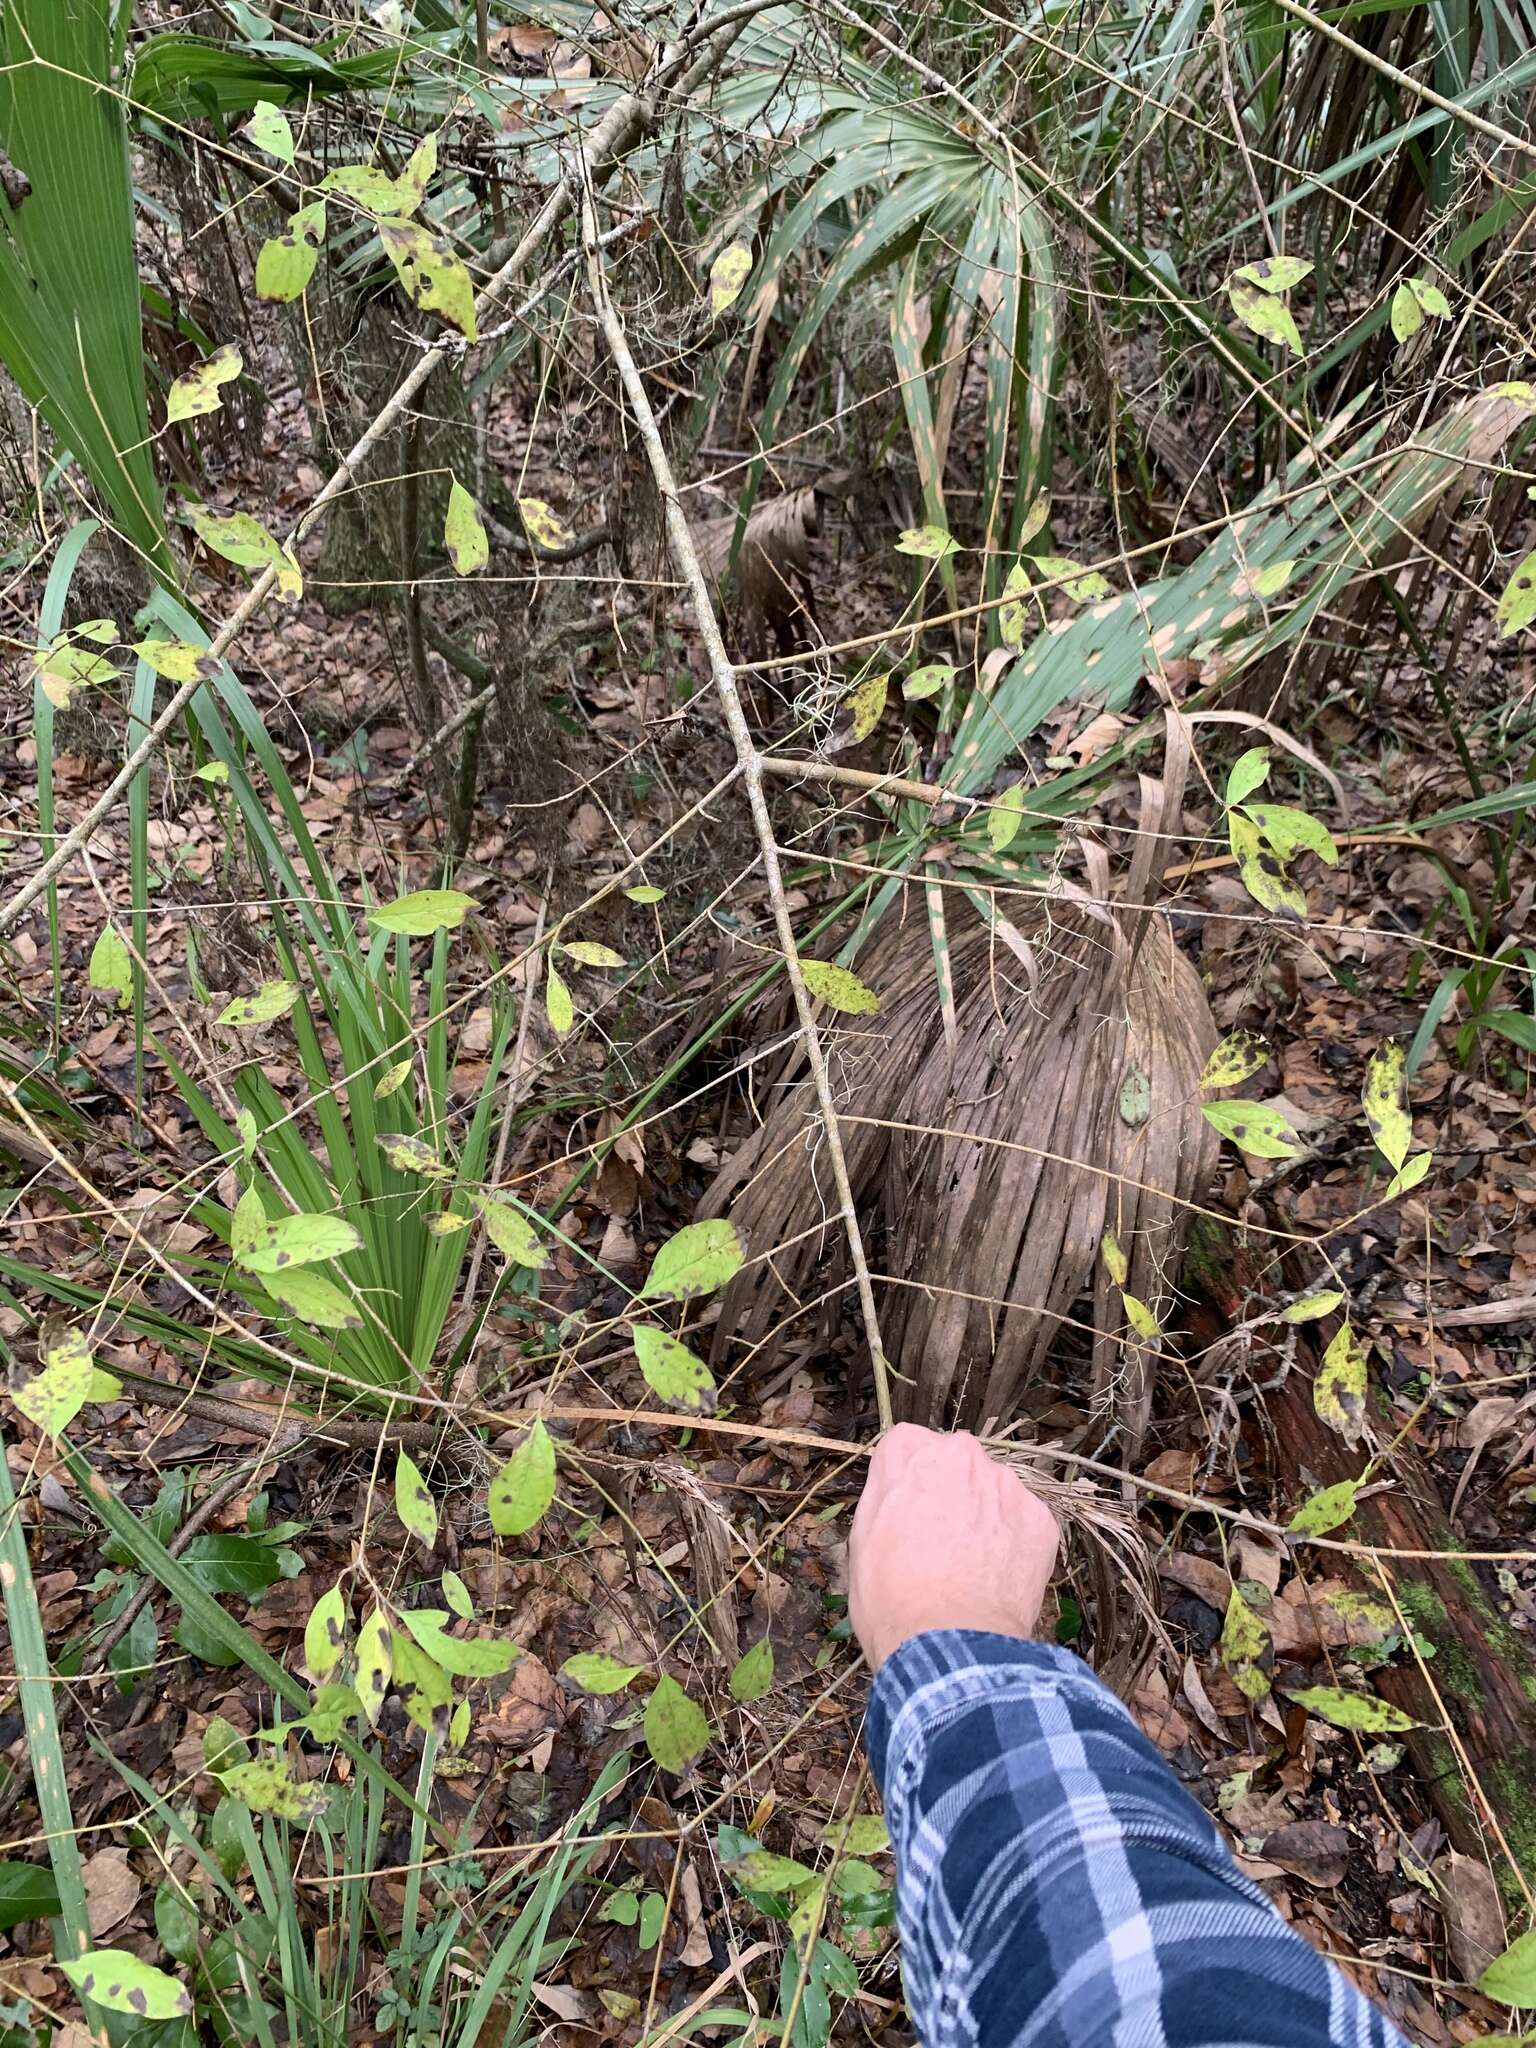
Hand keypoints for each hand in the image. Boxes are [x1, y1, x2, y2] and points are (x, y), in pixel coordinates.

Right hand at [848, 1423, 1059, 1670]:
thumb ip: (884, 1495)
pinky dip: (1013, 1544)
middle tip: (941, 1543)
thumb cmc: (893, 1598)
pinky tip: (997, 1579)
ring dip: (985, 1517)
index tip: (907, 1513)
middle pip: (955, 1464)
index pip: (908, 1447)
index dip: (907, 1483)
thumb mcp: (861, 1540)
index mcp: (910, 1452)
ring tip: (972, 1568)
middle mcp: (962, 1454)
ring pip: (993, 1493)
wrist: (951, 1645)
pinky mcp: (1040, 1519)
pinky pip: (1023, 1522)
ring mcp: (1006, 1486)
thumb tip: (899, 1489)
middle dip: (950, 1494)